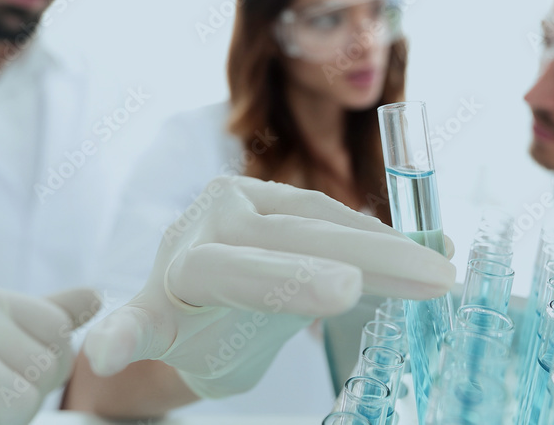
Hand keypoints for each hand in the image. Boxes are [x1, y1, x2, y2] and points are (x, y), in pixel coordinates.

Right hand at [83, 176, 453, 398]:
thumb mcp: (311, 272)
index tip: (441, 267)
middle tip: (429, 274)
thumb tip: (444, 249)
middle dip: (366, 255)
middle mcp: (213, 220)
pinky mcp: (150, 313)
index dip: (385, 240)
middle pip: (291, 233)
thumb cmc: (251, 294)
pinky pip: (133, 324)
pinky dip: (121, 335)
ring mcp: (176, 264)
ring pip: (232, 268)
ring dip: (287, 279)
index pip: (322, 216)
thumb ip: (366, 261)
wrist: (182, 332)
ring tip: (342, 290)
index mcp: (254, 203)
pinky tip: (108, 350)